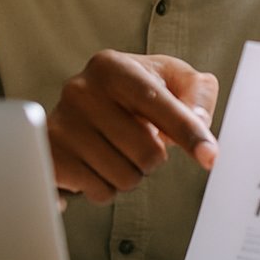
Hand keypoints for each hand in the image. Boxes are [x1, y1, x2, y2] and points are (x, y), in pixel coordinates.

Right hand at [48, 50, 218, 203]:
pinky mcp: (50, 157)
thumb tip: (199, 121)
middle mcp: (81, 91)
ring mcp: (61, 125)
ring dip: (131, 172)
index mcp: (112, 67)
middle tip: (140, 141)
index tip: (209, 156)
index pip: (159, 104)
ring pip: (124, 177)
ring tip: (117, 151)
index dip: (188, 131)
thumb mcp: (171, 78)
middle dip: (154, 156)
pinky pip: (100, 192)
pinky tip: (97, 165)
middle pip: (146, 151)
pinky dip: (107, 186)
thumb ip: (198, 93)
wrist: (83, 106)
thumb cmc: (134, 91)